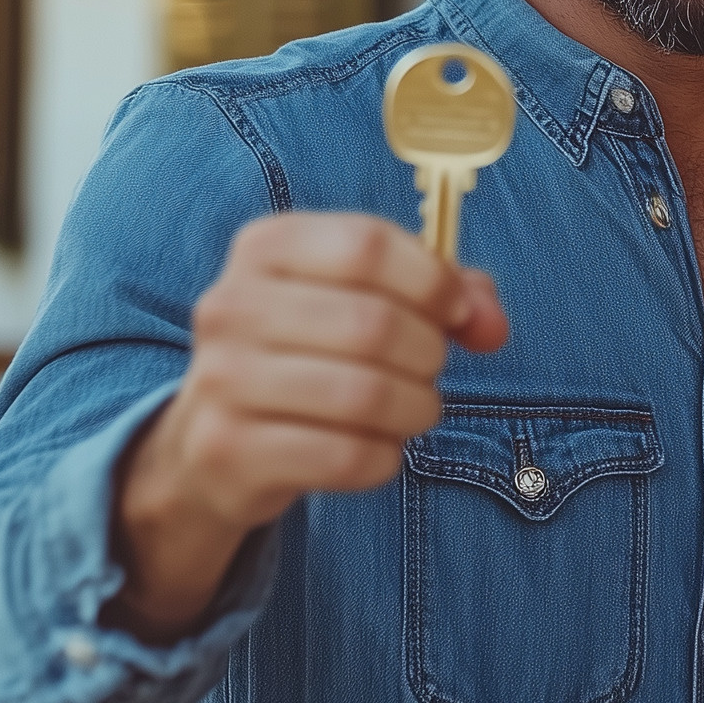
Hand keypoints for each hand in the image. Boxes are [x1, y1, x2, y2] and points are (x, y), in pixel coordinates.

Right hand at [113, 212, 508, 638]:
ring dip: (415, 409)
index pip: (368, 244)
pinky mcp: (229, 451)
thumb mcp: (364, 298)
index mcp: (265, 246)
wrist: (212, 442)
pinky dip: (384, 458)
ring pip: (364, 395)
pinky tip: (376, 448)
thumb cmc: (310, 354)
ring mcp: (221, 380)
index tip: (457, 313)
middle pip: (373, 323)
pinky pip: (346, 457)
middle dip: (429, 354)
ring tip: (413, 410)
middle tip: (429, 369)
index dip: (434, 281)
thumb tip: (491, 325)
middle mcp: (231, 305)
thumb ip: (444, 293)